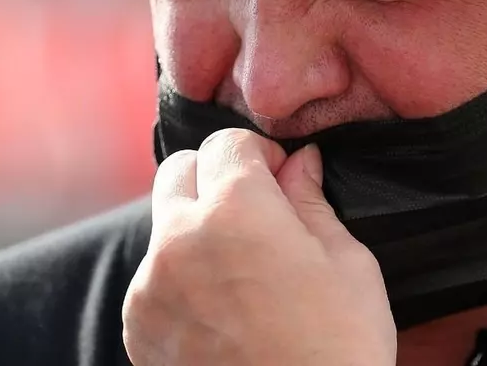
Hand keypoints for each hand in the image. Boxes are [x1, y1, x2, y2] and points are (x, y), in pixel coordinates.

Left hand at [123, 128, 396, 365]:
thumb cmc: (337, 351)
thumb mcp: (347, 265)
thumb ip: (311, 202)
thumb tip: (299, 163)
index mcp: (236, 210)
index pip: (227, 143)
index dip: (259, 155)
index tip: (280, 180)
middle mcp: (180, 239)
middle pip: (179, 172)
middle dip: (214, 178)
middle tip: (254, 214)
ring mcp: (151, 286)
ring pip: (165, 226)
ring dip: (195, 231)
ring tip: (241, 275)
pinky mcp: (139, 327)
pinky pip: (152, 278)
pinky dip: (180, 279)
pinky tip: (222, 312)